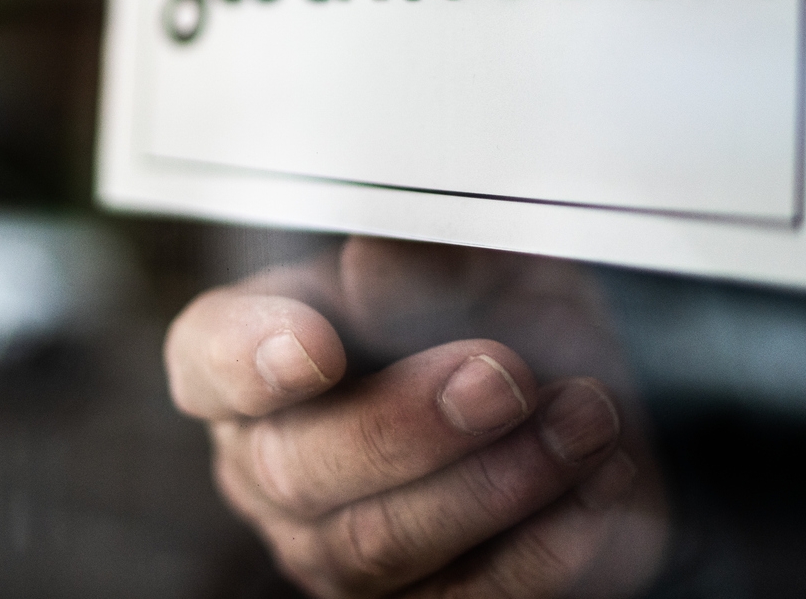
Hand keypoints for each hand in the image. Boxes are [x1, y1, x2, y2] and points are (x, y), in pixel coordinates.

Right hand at [166, 236, 665, 596]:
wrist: (572, 392)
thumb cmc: (484, 309)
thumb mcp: (466, 255)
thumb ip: (418, 257)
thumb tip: (378, 257)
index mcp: (245, 355)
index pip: (208, 360)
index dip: (249, 358)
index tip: (316, 343)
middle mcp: (267, 464)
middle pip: (296, 467)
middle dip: (407, 425)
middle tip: (503, 377)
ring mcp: (329, 550)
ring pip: (377, 546)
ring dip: (494, 484)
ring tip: (582, 418)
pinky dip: (543, 546)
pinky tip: (597, 481)